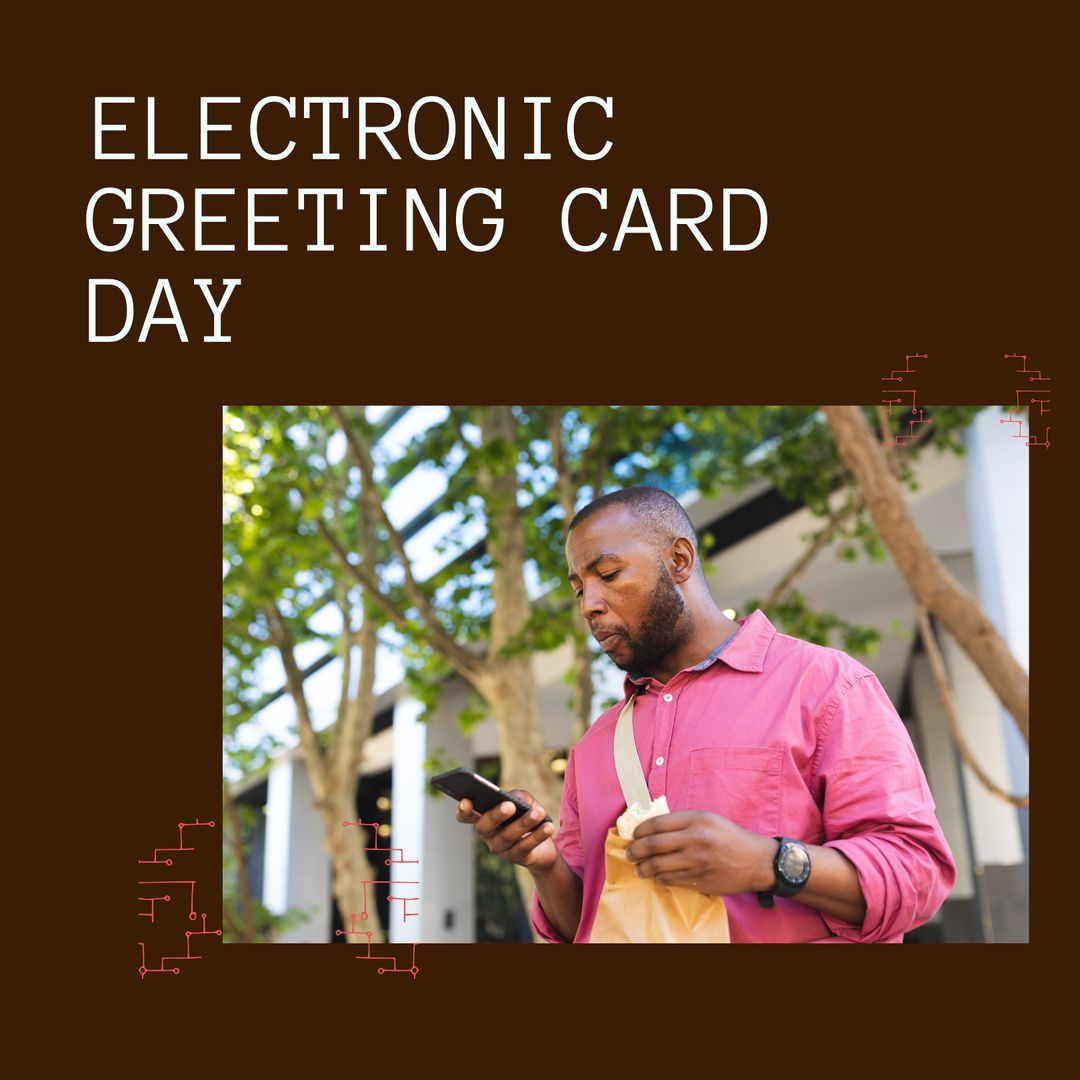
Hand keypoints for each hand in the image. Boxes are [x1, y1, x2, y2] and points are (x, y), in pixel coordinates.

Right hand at [456, 790, 558, 873]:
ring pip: (508, 836)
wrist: (543, 847)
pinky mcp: (517, 857)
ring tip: (538, 812)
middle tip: (509, 806)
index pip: (466, 816)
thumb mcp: (524, 802)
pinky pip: (525, 846)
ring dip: (524, 823)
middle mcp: (488, 835)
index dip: (463, 810)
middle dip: (496, 815)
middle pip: (484, 827)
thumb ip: (518, 796)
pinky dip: (538, 835)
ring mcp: (501, 848)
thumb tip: (514, 799)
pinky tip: (548, 826)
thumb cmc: (527, 816)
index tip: (467, 801)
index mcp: (484, 818)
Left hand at [625, 811, 774, 895]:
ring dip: (643, 868)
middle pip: (653, 845)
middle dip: (635, 850)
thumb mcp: (708, 819)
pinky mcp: (700, 880)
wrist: (756, 861)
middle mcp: (696, 839)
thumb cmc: (730, 836)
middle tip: (628, 853)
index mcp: (697, 820)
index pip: (658, 824)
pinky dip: (659, 878)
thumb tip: (653, 828)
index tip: (633, 835)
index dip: (640, 830)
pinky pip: (671, 880)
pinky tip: (656, 876)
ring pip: (659, 866)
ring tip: (638, 868)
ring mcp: (697, 862)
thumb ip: (683, 822)